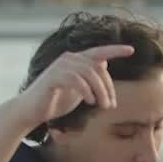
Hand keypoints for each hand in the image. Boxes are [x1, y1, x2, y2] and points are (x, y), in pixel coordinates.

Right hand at [14, 45, 135, 125]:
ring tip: (103, 106)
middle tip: (110, 106)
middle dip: (108, 87)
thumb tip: (104, 64)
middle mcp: (68, 59)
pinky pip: (76, 81)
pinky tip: (90, 102)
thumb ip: (90, 78)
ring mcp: (60, 66)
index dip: (115, 50)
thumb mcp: (79, 90)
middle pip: (98, 67)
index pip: (98, 52)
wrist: (32, 111)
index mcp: (76, 61)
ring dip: (100, 91)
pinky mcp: (53, 77)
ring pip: (89, 74)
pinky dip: (86, 92)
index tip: (131, 50)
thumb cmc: (56, 102)